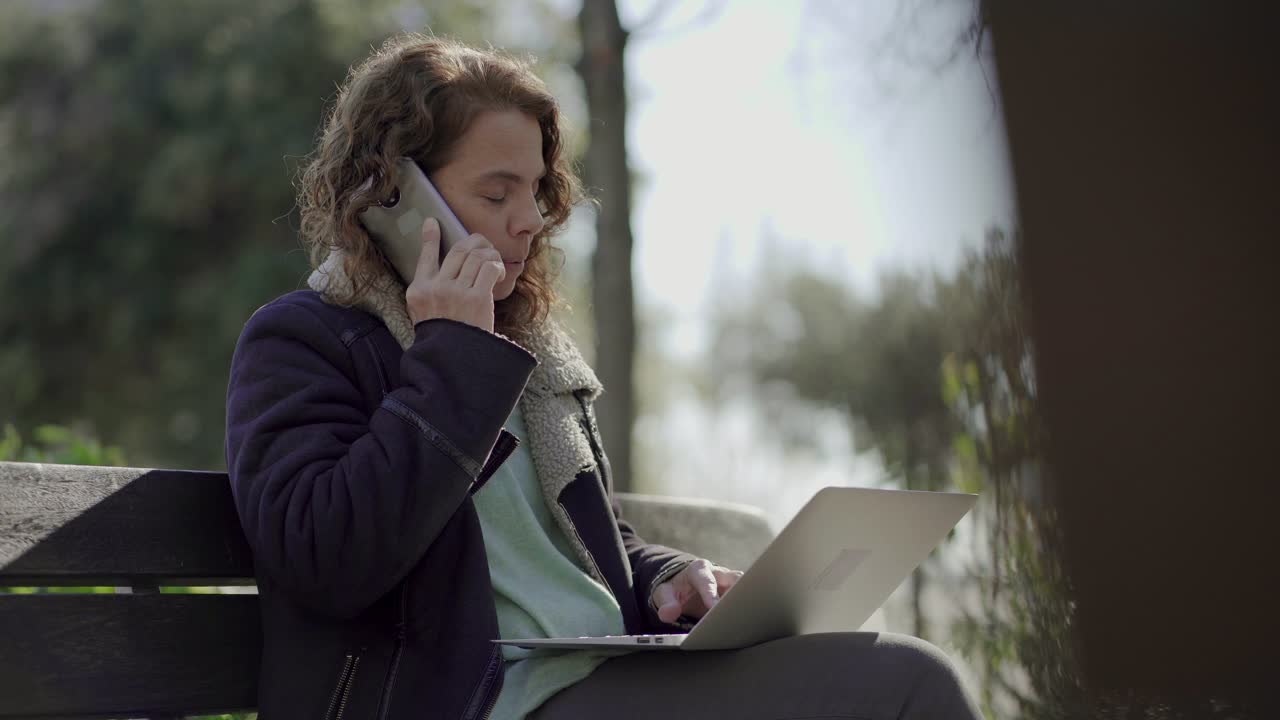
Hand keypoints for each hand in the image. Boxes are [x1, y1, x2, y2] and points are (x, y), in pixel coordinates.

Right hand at [405, 217, 505, 332]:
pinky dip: (497, 266)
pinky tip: (499, 274)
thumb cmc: (445, 338)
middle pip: (458, 250)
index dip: (430, 237)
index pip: (425, 256)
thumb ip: (430, 290)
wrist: (454, 361)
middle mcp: (435, 287)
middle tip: (484, 246)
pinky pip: (489, 267)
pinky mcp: (475, 298)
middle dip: (475, 243)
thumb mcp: (424, 313)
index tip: (433, 222)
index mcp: (419, 290)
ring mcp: (455, 292)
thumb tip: (447, 267)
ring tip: (494, 263)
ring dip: (490, 254)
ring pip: (476, 255)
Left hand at [650, 558, 743, 623]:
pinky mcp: (736, 592)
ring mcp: (730, 582)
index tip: (714, 608)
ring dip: (748, 601)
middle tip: (740, 610)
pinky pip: (746, 598)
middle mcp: (718, 572)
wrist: (683, 585)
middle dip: (739, 592)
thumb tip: (669, 613)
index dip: (711, 595)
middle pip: (735, 579)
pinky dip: (748, 607)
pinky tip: (751, 621)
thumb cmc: (675, 588)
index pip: (707, 581)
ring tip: (750, 617)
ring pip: (746, 587)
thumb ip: (666, 603)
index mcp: (698, 569)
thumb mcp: (664, 593)